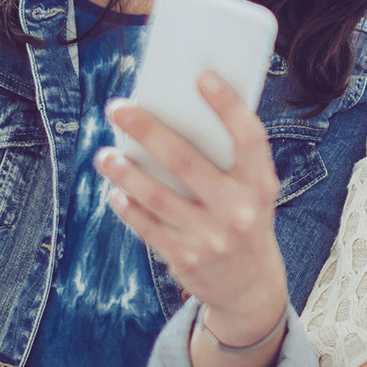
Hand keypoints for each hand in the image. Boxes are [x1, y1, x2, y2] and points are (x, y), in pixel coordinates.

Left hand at [95, 73, 288, 345]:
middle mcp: (239, 211)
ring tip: (105, 154)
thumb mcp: (255, 192)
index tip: (201, 77)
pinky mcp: (185, 258)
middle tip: (118, 108)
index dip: (228, 106)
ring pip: (156, 195)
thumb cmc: (247, 222)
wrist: (252, 289)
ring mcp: (210, 237)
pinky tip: (115, 189)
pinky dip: (126, 205)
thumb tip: (177, 117)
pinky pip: (146, 225)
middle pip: (185, 162)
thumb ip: (228, 161)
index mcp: (262, 185)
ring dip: (124, 171)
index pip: (249, 138)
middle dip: (147, 131)